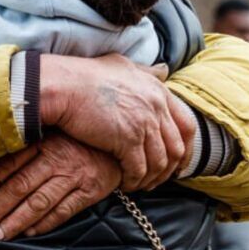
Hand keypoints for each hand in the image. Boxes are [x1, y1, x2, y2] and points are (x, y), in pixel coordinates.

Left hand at [0, 134, 122, 239]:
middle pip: (20, 186)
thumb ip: (26, 146)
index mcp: (43, 141)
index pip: (9, 163)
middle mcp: (58, 158)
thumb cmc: (79, 140)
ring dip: (16, 220)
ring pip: (39, 202)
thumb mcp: (53, 134)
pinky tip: (29, 233)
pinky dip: (45, 224)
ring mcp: (75, 176)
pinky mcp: (91, 191)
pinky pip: (64, 211)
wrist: (121, 145)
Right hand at [37, 54, 191, 189]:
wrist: (62, 85)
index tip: (178, 163)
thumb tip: (164, 71)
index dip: (185, 149)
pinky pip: (139, 169)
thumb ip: (146, 71)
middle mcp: (156, 106)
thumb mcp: (122, 65)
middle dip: (169, 169)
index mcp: (158, 90)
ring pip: (160, 162)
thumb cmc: (84, 76)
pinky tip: (125, 184)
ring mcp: (144, 123)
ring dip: (151, 178)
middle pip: (177, 147)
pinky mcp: (127, 139)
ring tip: (139, 184)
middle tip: (157, 180)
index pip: (186, 125)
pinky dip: (134, 181)